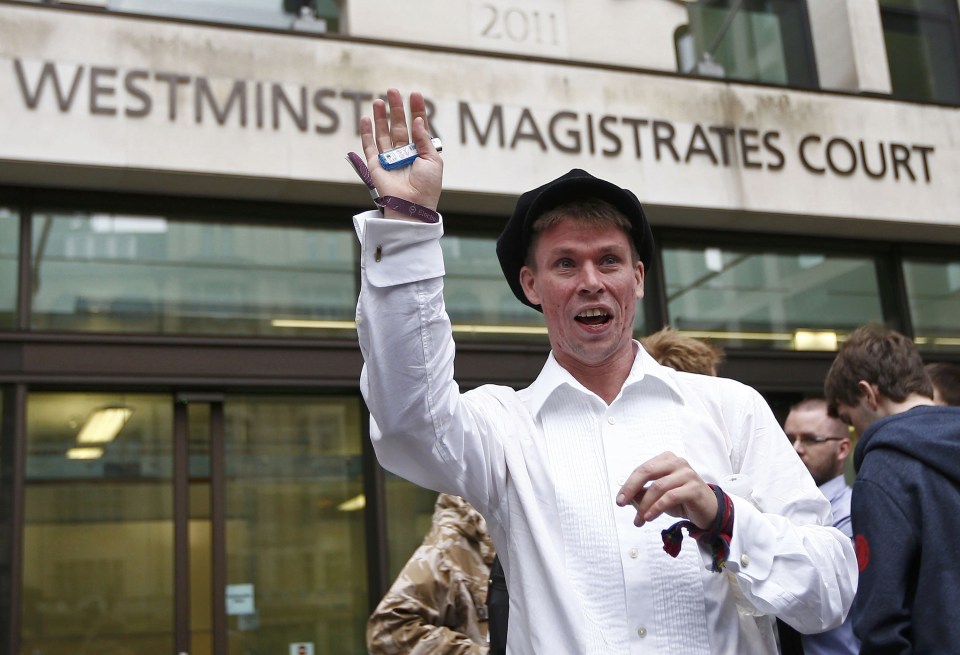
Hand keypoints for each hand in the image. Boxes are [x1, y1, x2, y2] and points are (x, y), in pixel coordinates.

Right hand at [360, 88, 442, 213]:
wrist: (413, 206)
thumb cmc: (427, 187)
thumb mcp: (433, 160)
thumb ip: (424, 139)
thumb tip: (417, 120)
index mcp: (420, 152)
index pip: (418, 127)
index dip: (417, 110)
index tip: (415, 95)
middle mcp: (404, 153)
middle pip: (399, 126)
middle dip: (396, 108)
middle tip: (393, 91)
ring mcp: (389, 159)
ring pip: (383, 133)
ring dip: (381, 116)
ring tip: (379, 100)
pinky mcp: (375, 165)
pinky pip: (369, 146)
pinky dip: (366, 132)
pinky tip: (366, 118)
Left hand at [615, 452, 717, 528]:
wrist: (709, 510)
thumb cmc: (682, 500)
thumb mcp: (658, 496)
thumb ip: (642, 493)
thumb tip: (625, 497)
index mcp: (666, 459)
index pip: (642, 469)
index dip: (628, 484)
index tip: (619, 500)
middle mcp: (677, 462)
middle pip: (647, 471)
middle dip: (631, 488)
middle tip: (621, 504)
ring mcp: (687, 474)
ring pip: (658, 487)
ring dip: (644, 505)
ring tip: (639, 520)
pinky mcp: (694, 488)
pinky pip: (670, 497)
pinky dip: (657, 508)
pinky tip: (649, 517)